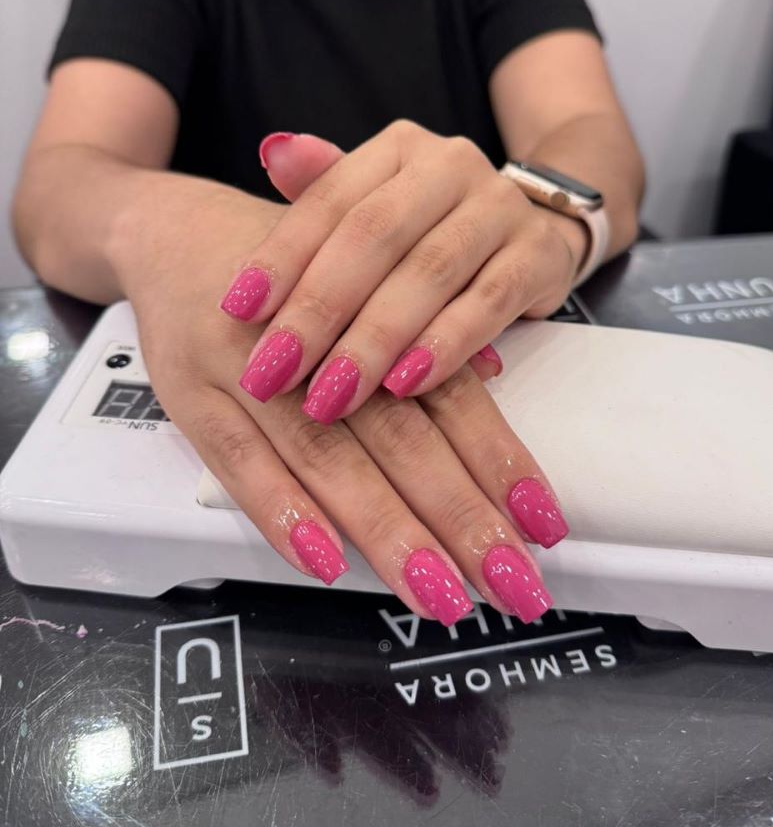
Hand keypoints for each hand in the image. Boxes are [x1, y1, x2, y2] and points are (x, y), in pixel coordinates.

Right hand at [117, 183, 567, 626]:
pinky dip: (282, 514)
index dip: (498, 460)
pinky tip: (327, 562)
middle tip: (511, 583)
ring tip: (438, 594)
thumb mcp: (358, 280)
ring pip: (327, 458)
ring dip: (386, 531)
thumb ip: (421, 329)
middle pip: (399, 436)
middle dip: (459, 516)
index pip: (448, 395)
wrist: (176, 231)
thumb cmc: (291, 275)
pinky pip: (237, 465)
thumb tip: (496, 371)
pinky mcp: (192, 400)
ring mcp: (249, 373)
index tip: (542, 522)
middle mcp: (317, 345)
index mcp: (373, 312)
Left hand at [220, 122, 587, 421]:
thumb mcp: (373, 208)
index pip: (330, 199)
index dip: (282, 256)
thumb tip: (273, 150)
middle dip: (318, 311)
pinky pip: (490, 303)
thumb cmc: (428, 231)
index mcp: (397, 148)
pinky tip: (405, 386)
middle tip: (272, 373)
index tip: (236, 312)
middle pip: (374, 237)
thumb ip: (321, 192)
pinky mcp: (539, 254)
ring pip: (429, 274)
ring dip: (374, 340)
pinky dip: (445, 346)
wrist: (533, 231)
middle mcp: (450, 164)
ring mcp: (500, 206)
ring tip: (331, 394)